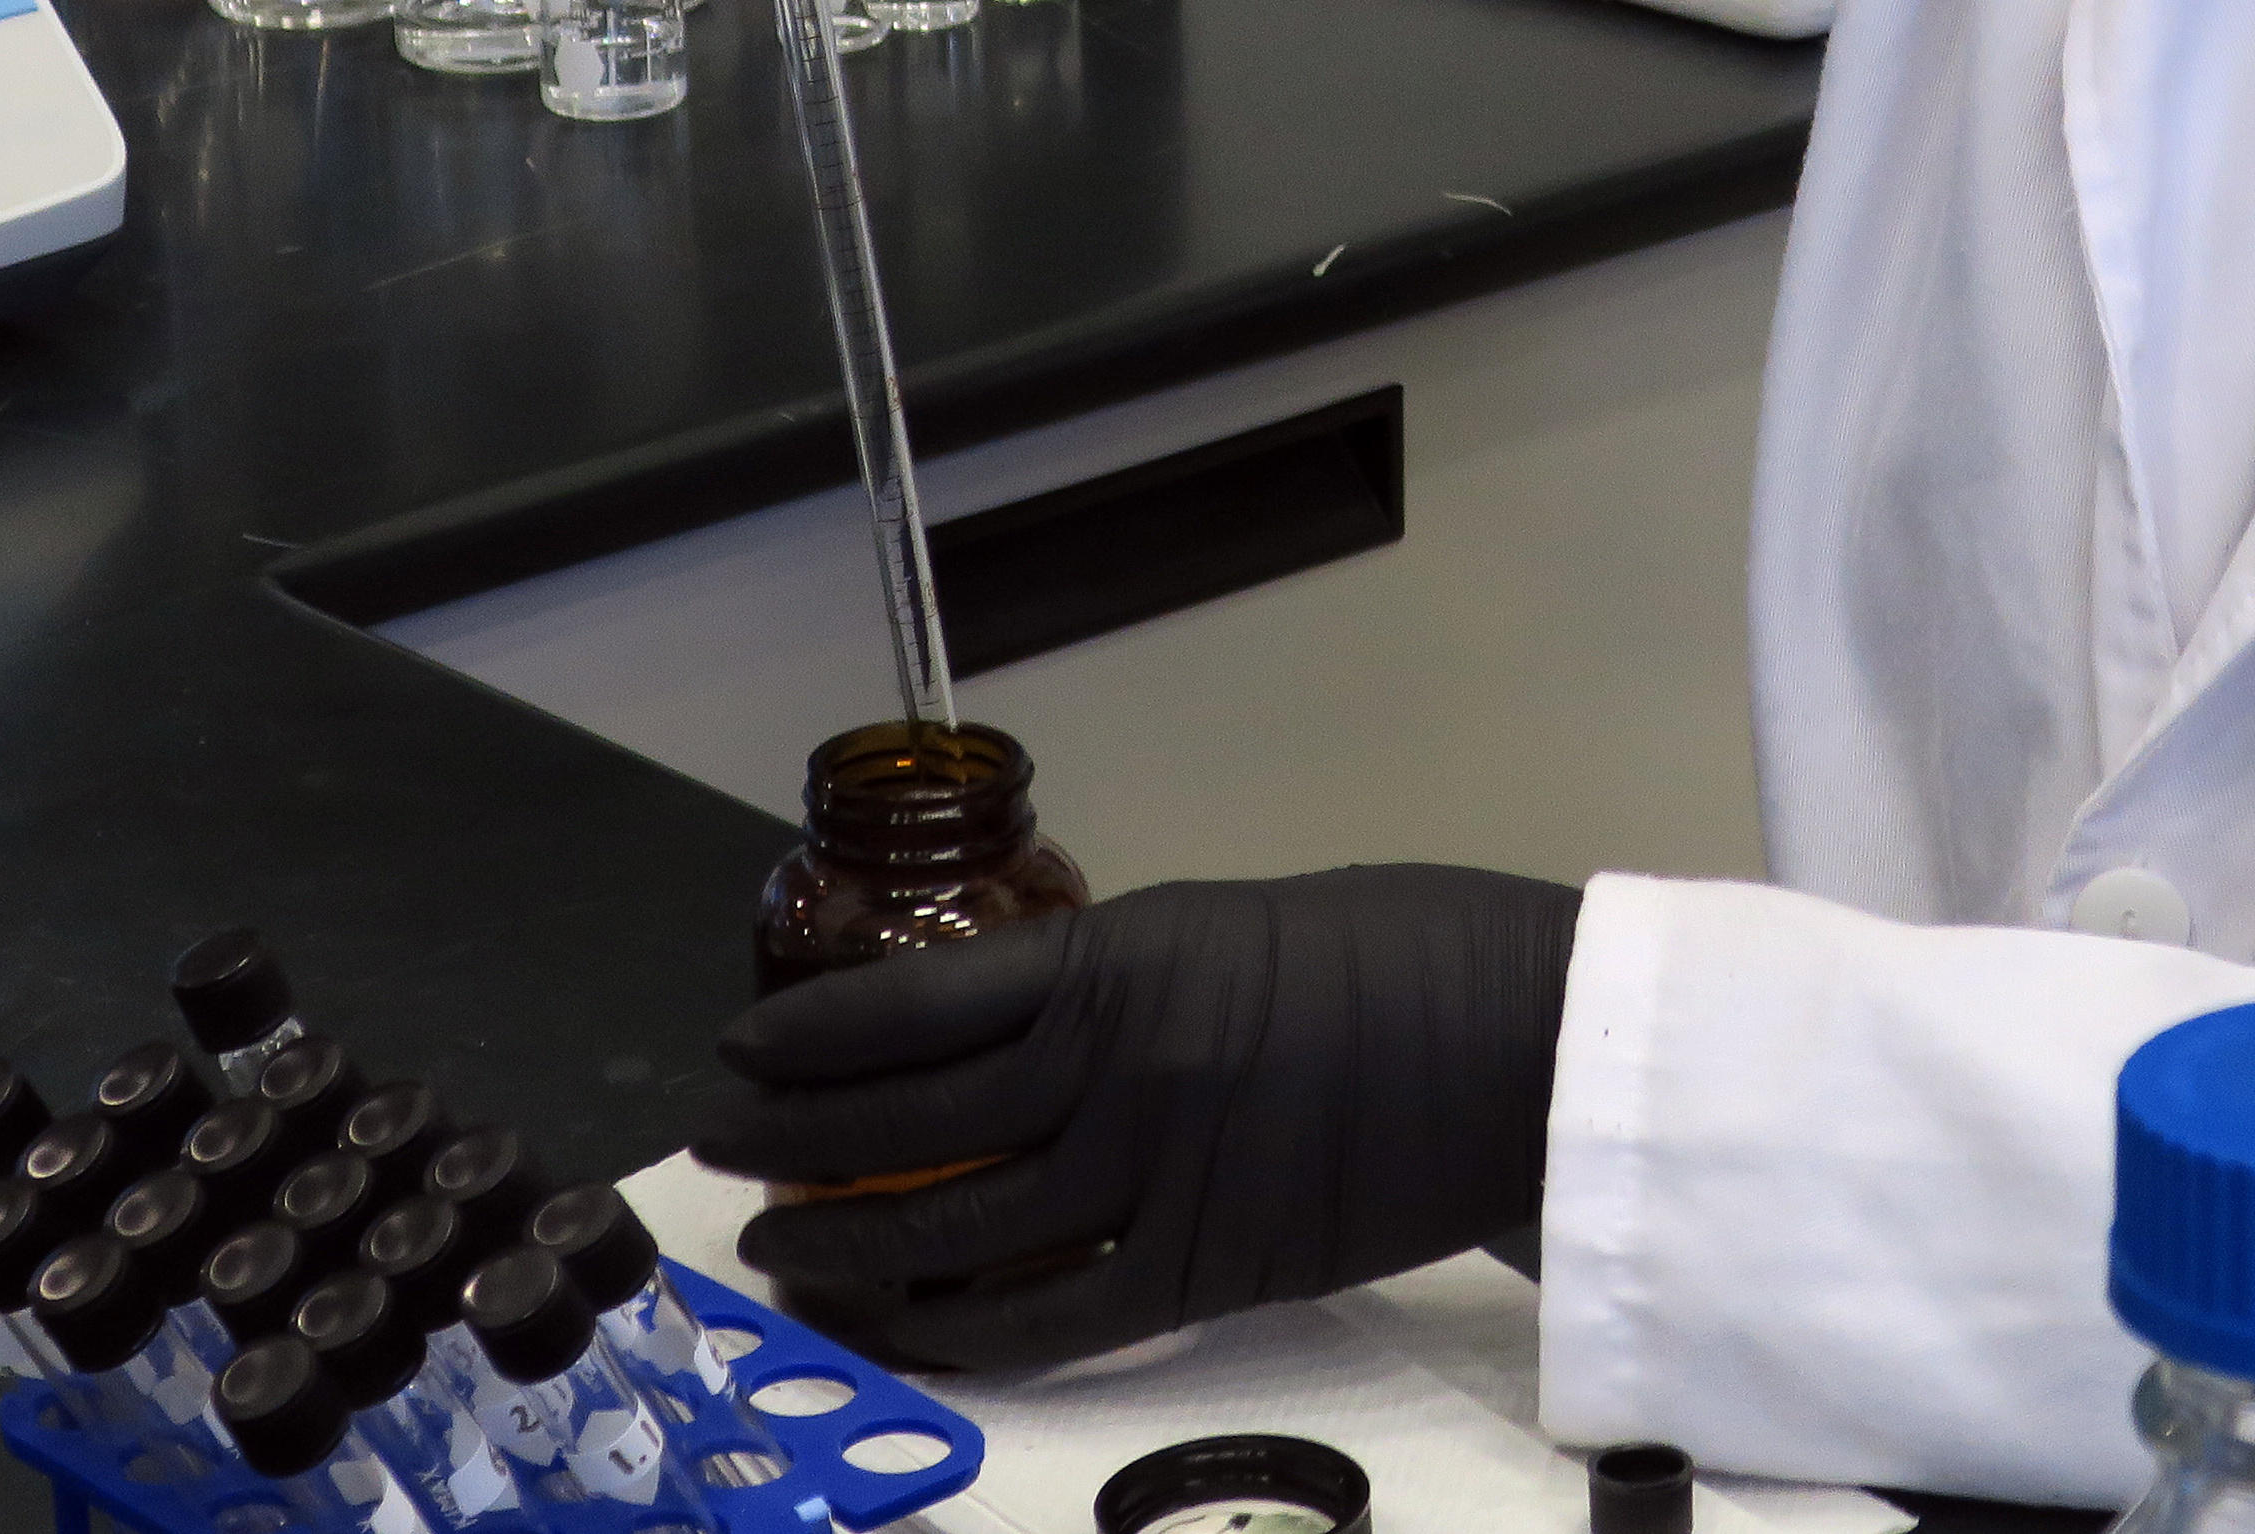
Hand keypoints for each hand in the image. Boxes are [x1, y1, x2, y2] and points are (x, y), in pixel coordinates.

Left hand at [698, 868, 1584, 1369]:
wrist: (1531, 1043)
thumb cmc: (1399, 952)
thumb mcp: (1228, 925)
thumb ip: (1110, 979)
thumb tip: (995, 1029)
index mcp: (1127, 961)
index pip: (920, 1006)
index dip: (813, 1033)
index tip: (741, 1046)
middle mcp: (1123, 1072)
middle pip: (914, 1124)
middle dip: (797, 1136)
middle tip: (722, 1143)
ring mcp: (1161, 1182)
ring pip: (959, 1231)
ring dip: (851, 1245)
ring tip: (780, 1246)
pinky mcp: (1208, 1272)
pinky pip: (1048, 1317)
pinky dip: (956, 1329)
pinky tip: (898, 1322)